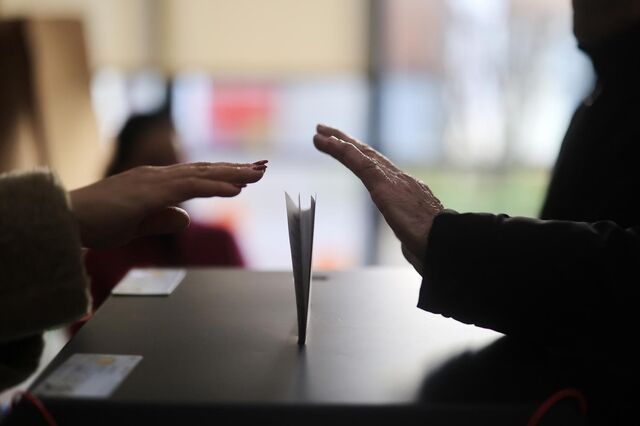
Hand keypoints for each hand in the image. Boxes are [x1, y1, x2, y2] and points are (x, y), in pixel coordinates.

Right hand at [69, 161, 266, 247]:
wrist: (65, 220)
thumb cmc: (95, 223)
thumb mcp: (137, 224)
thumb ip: (162, 219)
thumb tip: (185, 219)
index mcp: (154, 183)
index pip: (196, 175)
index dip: (222, 175)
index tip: (246, 175)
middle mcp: (157, 176)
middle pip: (205, 170)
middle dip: (236, 169)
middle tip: (263, 166)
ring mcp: (154, 182)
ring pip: (202, 174)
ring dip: (233, 174)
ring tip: (258, 173)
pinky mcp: (150, 193)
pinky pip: (190, 188)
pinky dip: (215, 187)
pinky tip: (236, 189)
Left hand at [313, 125, 442, 273]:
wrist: (445, 244)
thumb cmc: (435, 245)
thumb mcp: (417, 239)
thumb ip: (410, 236)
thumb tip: (409, 244)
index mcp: (407, 192)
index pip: (379, 169)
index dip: (362, 157)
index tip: (348, 148)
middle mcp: (400, 180)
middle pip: (368, 155)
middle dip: (347, 142)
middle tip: (326, 131)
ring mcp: (393, 180)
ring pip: (361, 154)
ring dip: (338, 142)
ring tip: (319, 133)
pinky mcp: (384, 184)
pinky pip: (359, 163)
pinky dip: (343, 151)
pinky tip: (329, 142)